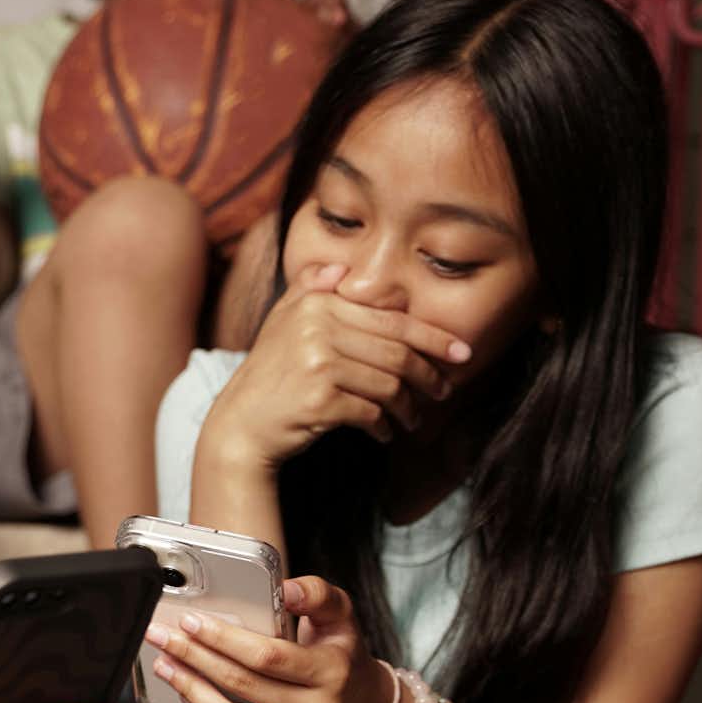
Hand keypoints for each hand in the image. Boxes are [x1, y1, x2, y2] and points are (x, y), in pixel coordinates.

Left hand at [144, 576, 399, 702]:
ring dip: (190, 690)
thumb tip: (286, 588)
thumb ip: (317, 594)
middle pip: (241, 684)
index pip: (267, 656)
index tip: (191, 621)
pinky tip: (189, 691)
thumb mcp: (341, 620)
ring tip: (165, 665)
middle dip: (193, 657)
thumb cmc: (344, 660)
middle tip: (162, 636)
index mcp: (333, 673)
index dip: (223, 639)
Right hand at [203, 260, 469, 468]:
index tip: (462, 352)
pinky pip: (371, 412)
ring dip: (408, 407)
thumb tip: (340, 268)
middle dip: (429, 375)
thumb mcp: (282, 323)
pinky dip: (383, 426)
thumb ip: (309, 289)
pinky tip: (384, 433)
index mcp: (316, 303)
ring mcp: (317, 363)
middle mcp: (317, 327)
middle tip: (444, 391)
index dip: (433, 337)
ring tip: (412, 419)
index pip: (391, 319)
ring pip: (389, 384)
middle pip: (397, 352)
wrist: (239, 425)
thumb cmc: (270, 376)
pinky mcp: (320, 400)